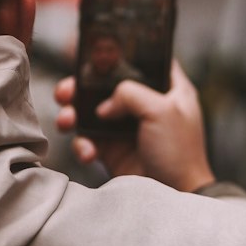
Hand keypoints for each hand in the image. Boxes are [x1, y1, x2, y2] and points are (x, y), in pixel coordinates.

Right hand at [53, 61, 214, 192]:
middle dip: (80, 86)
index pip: (143, 59)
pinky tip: (89, 153)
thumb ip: (130, 93)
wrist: (175, 197)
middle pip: (105, 85)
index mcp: (168, 88)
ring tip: (67, 121)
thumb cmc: (180, 151)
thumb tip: (103, 106)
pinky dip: (82, 145)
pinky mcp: (112, 150)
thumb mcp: (162, 110)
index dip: (119, 52)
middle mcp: (145, 104)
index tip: (93, 49)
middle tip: (65, 91)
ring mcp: (126, 128)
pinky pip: (88, 140)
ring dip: (73, 113)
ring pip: (90, 111)